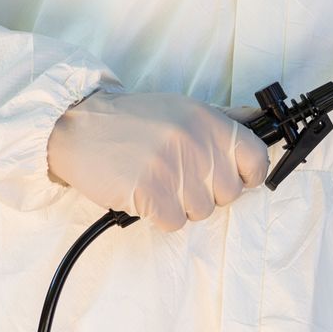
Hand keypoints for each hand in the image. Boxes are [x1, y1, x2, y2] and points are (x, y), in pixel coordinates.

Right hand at [47, 91, 268, 230]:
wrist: (76, 127)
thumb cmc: (131, 122)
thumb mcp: (180, 108)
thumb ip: (220, 119)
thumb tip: (256, 121)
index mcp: (208, 120)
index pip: (255, 158)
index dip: (249, 174)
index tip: (236, 177)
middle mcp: (194, 142)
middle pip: (229, 194)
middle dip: (207, 192)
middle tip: (178, 176)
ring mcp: (173, 168)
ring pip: (202, 211)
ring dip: (180, 204)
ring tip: (156, 179)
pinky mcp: (150, 193)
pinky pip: (175, 222)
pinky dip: (159, 215)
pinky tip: (143, 193)